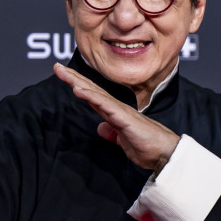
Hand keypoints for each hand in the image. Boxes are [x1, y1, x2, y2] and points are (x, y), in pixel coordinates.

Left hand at [53, 63, 179, 172]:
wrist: (164, 153)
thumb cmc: (146, 146)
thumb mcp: (122, 140)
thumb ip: (112, 133)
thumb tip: (100, 129)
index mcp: (114, 113)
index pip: (92, 96)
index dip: (78, 85)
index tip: (64, 75)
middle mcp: (115, 108)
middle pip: (91, 89)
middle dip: (73, 78)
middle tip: (57, 67)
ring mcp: (120, 111)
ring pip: (95, 93)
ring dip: (78, 83)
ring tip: (63, 73)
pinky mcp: (124, 118)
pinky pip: (105, 105)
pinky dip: (91, 96)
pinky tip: (79, 90)